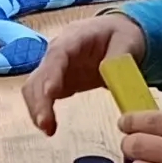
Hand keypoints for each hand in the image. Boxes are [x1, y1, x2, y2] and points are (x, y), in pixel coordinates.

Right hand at [21, 11, 146, 134]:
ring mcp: (53, 68)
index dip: (52, 73)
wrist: (114, 33)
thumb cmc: (120, 34)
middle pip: (39, 75)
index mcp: (75, 38)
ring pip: (34, 87)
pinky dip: (42, 111)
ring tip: (47, 130)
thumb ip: (118, 58)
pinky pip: (41, 96)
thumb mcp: (127, 40)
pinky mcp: (56, 81)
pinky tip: (49, 128)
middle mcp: (57, 52)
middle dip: (39, 99)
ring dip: (36, 108)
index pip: (58, 54)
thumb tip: (111, 75)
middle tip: (45, 123)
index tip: (51, 92)